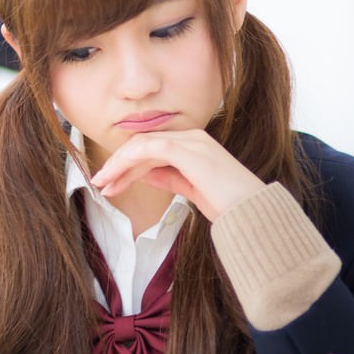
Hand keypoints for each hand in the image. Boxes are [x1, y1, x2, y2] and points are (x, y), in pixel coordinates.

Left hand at [90, 129, 266, 222]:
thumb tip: (143, 174)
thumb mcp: (191, 189)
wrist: (254, 216)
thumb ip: (168, 177)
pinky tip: (117, 175)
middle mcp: (194, 137)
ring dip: (119, 164)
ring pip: (143, 145)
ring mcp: (193, 142)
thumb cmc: (229, 206)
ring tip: (103, 183)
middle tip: (99, 183)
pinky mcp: (190, 151)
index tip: (110, 183)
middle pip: (144, 144)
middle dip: (118, 164)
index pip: (152, 147)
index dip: (127, 165)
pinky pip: (151, 149)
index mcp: (195, 145)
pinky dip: (130, 161)